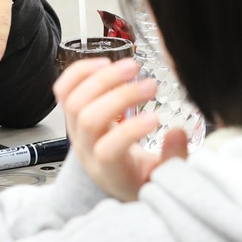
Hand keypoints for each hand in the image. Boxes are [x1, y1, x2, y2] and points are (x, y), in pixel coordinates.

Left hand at [55, 57, 186, 201]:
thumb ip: (173, 159)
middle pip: (89, 119)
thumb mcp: (162, 178)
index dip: (130, 132)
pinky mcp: (71, 114)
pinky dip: (80, 72)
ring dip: (102, 79)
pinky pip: (63, 90)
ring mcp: (74, 131)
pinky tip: (105, 63)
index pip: (108, 151)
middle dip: (120, 97)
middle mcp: (85, 150)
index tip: (157, 119)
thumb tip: (177, 131)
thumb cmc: (139, 178)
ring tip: (132, 67)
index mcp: (108, 171)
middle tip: (151, 85)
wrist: (115, 178)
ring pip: (73, 101)